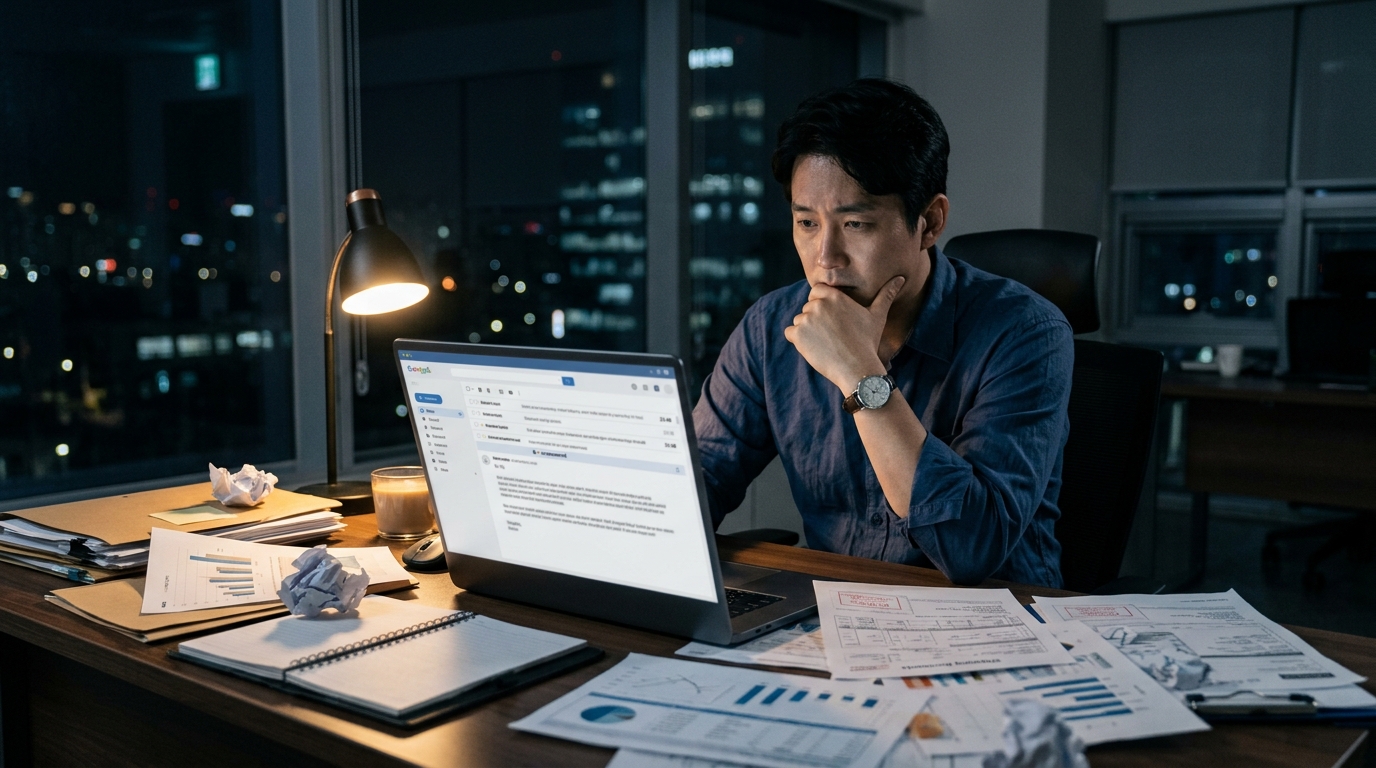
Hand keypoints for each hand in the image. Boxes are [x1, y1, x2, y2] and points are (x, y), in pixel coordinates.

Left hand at [784, 275, 904, 391]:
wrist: (857, 368)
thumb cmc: (868, 341)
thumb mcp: (878, 315)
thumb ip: (886, 294)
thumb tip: (901, 278)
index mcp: (834, 296)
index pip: (817, 292)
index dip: (823, 304)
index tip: (833, 319)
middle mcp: (817, 304)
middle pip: (808, 307)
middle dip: (817, 319)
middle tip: (833, 335)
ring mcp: (806, 319)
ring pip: (800, 321)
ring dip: (808, 331)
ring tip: (827, 343)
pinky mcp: (797, 334)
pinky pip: (790, 333)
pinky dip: (798, 341)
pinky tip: (815, 348)